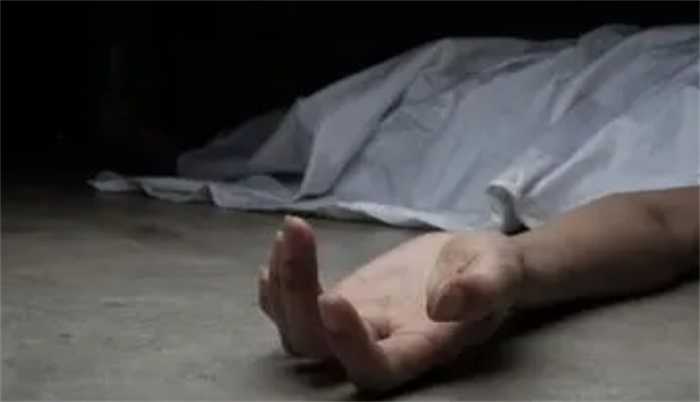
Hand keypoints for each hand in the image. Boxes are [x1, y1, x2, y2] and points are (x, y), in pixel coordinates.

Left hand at [257, 216, 523, 391]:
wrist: (469, 262)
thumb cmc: (491, 269)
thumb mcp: (498, 271)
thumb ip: (483, 288)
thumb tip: (446, 304)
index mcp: (420, 348)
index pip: (375, 369)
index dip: (349, 345)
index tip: (335, 296)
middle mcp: (378, 345)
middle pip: (318, 349)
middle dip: (297, 297)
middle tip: (298, 234)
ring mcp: (353, 324)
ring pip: (298, 331)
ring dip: (283, 285)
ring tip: (292, 231)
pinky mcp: (341, 300)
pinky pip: (294, 307)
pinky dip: (277, 284)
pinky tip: (280, 247)